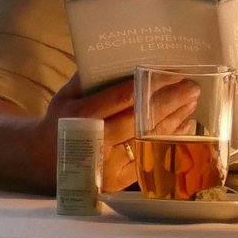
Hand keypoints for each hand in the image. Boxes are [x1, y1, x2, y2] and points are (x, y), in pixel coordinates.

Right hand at [41, 74, 202, 192]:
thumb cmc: (60, 121)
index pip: (125, 97)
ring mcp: (109, 164)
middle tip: (193, 87)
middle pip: (142, 119)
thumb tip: (121, 57)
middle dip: (171, 102)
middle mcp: (97, 141)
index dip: (152, 84)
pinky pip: (151, 157)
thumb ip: (89, 77)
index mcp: (82, 116)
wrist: (45, 161)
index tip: (173, 72)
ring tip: (191, 103)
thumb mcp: (65, 95)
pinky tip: (184, 127)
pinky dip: (170, 141)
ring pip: (150, 140)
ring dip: (176, 120)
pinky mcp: (119, 180)